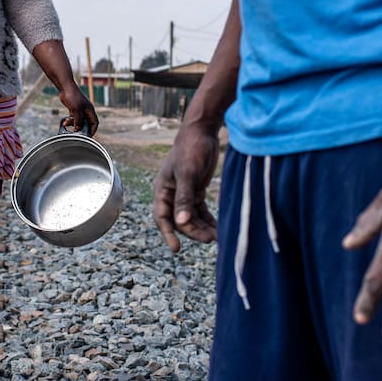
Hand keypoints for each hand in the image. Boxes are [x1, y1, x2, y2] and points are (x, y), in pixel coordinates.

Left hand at [58, 84, 98, 135]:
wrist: (66, 88)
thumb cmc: (73, 96)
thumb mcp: (76, 110)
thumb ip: (78, 121)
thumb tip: (77, 130)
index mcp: (90, 110)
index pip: (95, 123)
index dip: (93, 130)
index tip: (88, 136)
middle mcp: (86, 111)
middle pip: (86, 123)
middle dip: (81, 128)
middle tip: (76, 133)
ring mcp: (80, 110)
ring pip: (79, 121)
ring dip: (73, 124)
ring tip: (67, 124)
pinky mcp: (74, 109)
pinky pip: (73, 118)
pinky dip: (69, 121)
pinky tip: (65, 121)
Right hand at [153, 123, 220, 251]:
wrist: (203, 131)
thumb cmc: (191, 149)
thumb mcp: (187, 174)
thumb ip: (184, 198)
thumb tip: (181, 222)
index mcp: (162, 189)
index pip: (162, 217)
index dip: (168, 234)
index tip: (176, 249)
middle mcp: (171, 194)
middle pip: (180, 220)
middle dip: (193, 231)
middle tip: (210, 239)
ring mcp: (184, 193)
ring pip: (191, 217)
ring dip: (202, 228)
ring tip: (218, 236)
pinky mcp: (197, 191)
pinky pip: (201, 211)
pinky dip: (208, 220)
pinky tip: (219, 228)